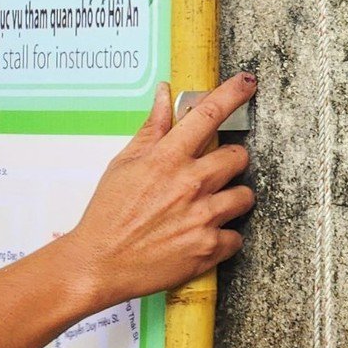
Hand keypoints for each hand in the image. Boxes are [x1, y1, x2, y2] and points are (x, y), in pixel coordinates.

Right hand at [61, 74, 256, 305]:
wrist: (100, 263)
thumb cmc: (108, 214)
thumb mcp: (123, 164)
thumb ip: (152, 129)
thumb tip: (165, 95)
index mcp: (167, 159)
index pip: (208, 115)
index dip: (232, 94)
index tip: (247, 84)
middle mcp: (191, 184)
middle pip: (239, 157)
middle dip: (231, 162)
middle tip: (214, 173)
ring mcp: (203, 217)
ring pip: (245, 196)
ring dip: (232, 199)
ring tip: (208, 207)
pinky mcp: (209, 248)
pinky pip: (236, 236)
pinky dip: (223, 237)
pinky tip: (201, 236)